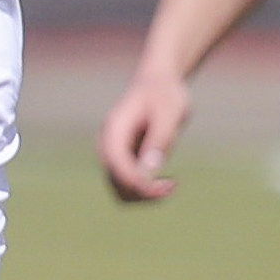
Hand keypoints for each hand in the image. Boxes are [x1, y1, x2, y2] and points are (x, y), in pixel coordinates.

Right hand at [96, 66, 191, 201]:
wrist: (157, 84)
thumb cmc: (165, 94)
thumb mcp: (170, 112)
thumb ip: (159, 139)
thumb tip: (148, 170)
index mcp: (113, 130)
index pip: (115, 164)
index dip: (135, 180)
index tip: (161, 187)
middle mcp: (107, 146)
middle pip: (116, 182)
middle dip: (143, 191)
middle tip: (172, 185)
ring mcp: (113, 155)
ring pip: (121, 190)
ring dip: (145, 195)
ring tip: (171, 185)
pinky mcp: (123, 161)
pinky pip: (129, 185)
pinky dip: (146, 190)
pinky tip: (166, 181)